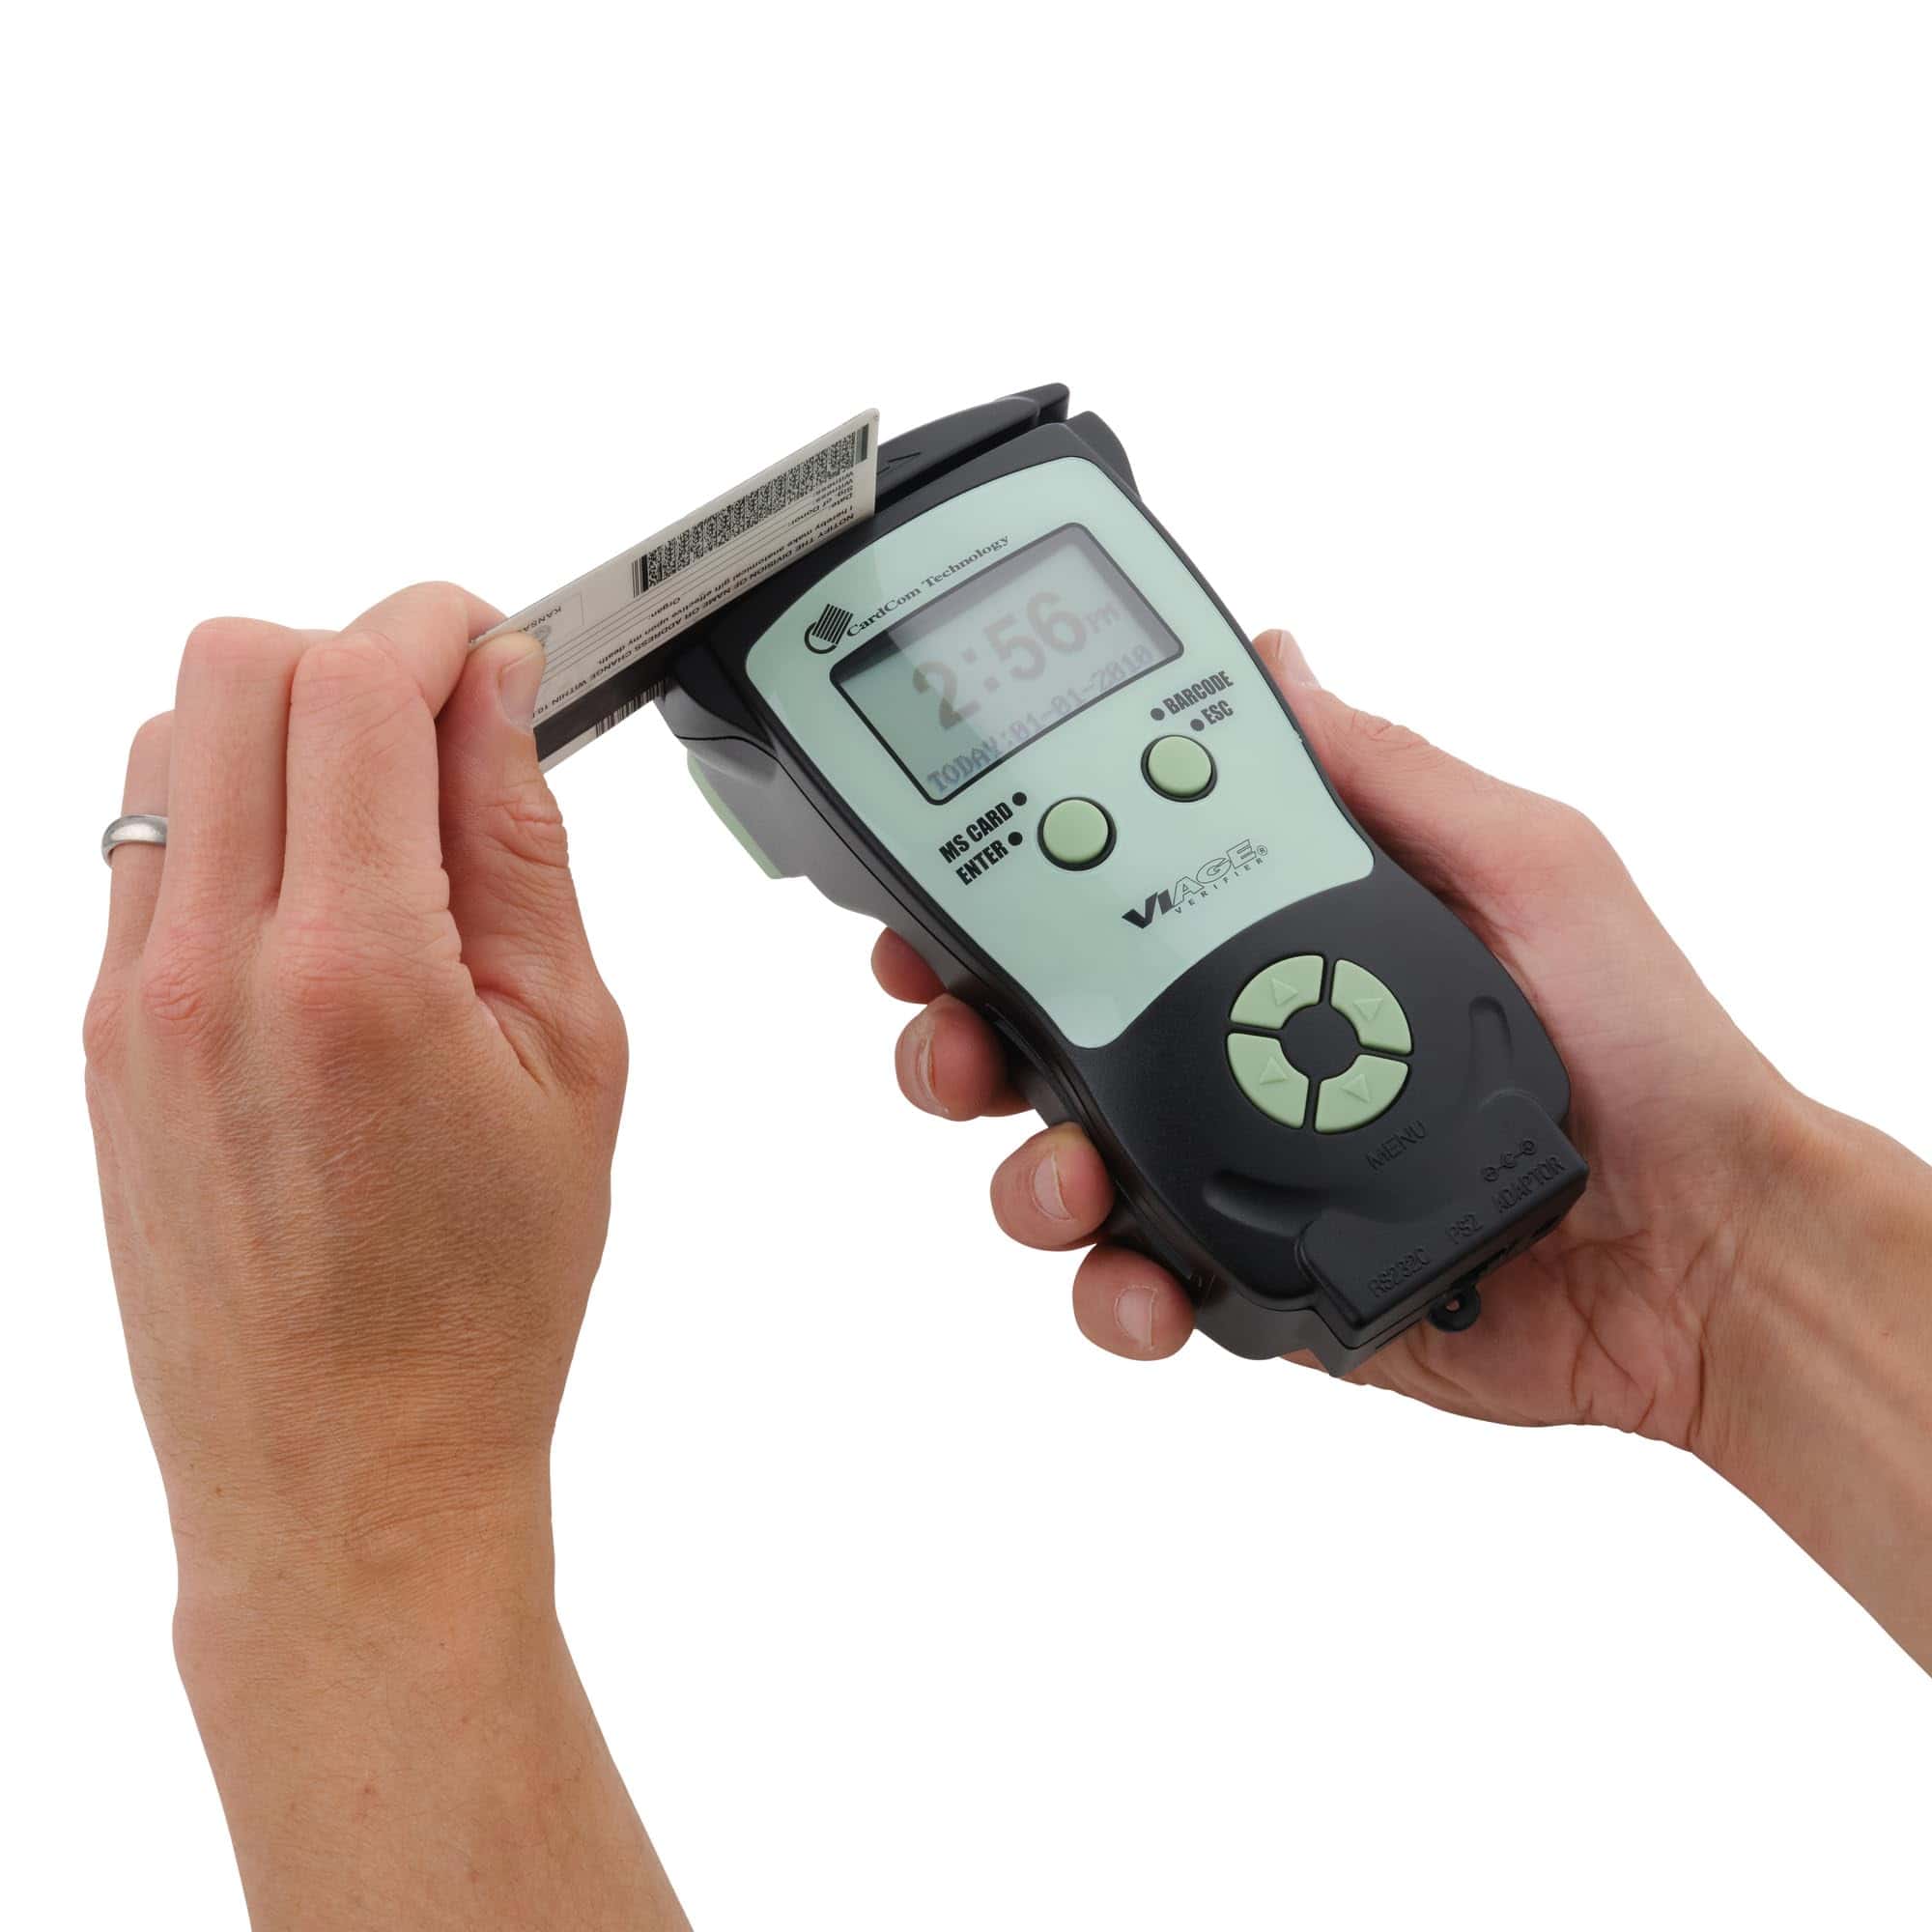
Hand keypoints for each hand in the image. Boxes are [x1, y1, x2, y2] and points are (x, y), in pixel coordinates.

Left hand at [85, 585, 683, 1924]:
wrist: (346, 1467)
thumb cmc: (482, 1296)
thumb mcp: (573, 1064)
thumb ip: (524, 857)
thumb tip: (498, 702)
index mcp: (354, 970)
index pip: (358, 681)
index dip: (442, 624)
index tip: (500, 652)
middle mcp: (209, 965)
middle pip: (234, 666)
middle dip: (357, 653)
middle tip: (450, 731)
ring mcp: (131, 999)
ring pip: (166, 741)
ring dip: (282, 731)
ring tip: (385, 829)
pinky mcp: (101, 1034)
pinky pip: (142, 848)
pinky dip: (234, 820)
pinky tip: (322, 909)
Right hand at [873, 627, 1796, 1451]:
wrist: (1705, 1239)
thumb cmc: (1639, 1038)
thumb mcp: (1523, 858)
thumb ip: (1382, 771)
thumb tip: (1278, 658)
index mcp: (1268, 936)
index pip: (1092, 901)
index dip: (989, 898)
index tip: (932, 902)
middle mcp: (1230, 1048)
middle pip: (1031, 1038)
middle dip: (954, 1040)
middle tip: (957, 1045)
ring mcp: (1231, 1169)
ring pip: (1050, 1167)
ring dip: (1021, 1174)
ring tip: (1068, 1177)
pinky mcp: (1249, 1279)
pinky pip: (1134, 1290)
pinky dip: (1110, 1294)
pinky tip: (1148, 1282)